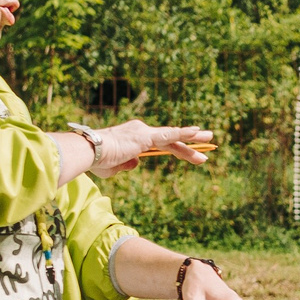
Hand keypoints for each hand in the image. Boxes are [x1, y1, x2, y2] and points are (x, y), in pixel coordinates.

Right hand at [94, 122, 212, 176]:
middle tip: (208, 141)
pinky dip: (183, 134)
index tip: (187, 151)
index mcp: (134, 138)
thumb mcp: (113, 167)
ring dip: (192, 140)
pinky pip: (169, 135)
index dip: (175, 147)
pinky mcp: (146, 136)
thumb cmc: (96, 160)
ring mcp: (144, 133)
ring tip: (211, 139)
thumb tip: (136, 163)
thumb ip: (126, 165)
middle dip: (189, 142)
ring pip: (173, 136)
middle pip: (170, 138)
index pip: (160, 143)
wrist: (88, 152)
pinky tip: (196, 132)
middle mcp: (140, 132)